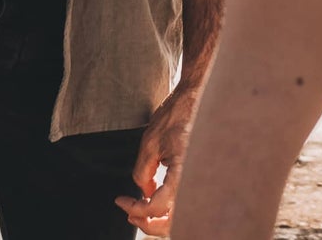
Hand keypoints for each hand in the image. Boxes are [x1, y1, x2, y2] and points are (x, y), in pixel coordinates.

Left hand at [115, 82, 200, 235]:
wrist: (197, 97)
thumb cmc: (176, 114)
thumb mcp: (150, 143)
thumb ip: (143, 172)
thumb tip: (144, 192)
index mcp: (184, 173)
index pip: (157, 207)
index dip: (135, 208)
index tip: (121, 202)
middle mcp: (196, 181)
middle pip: (173, 222)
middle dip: (148, 223)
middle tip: (130, 215)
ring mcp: (201, 180)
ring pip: (181, 215)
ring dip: (161, 219)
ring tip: (141, 211)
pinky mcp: (201, 176)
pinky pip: (186, 201)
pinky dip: (171, 208)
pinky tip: (157, 199)